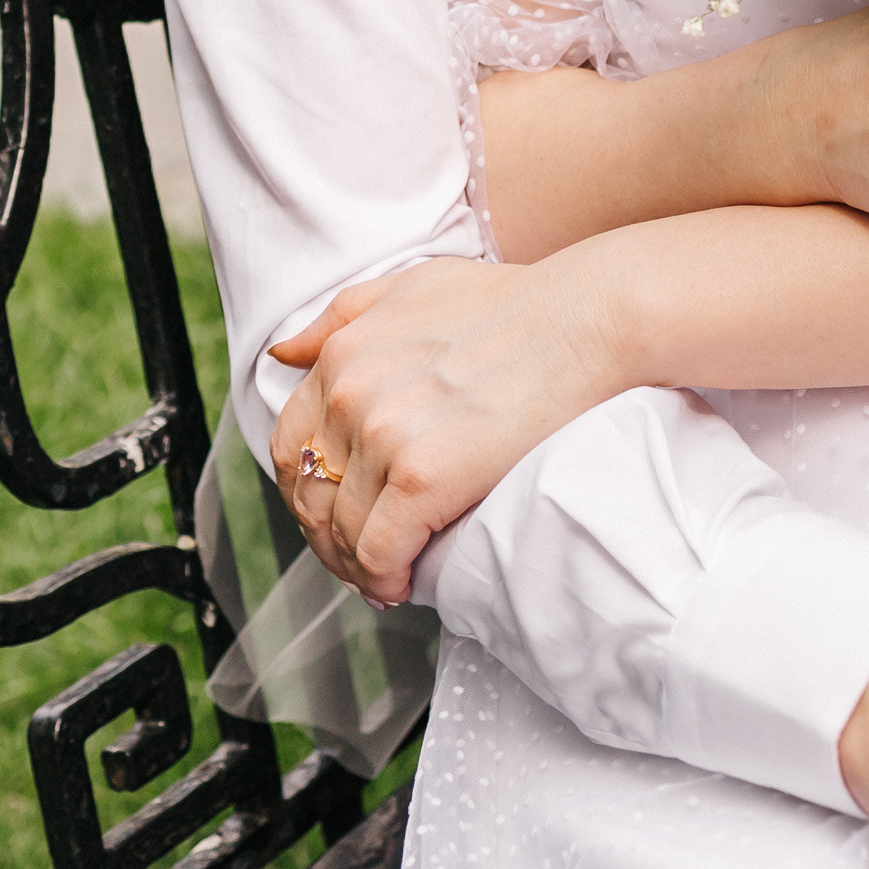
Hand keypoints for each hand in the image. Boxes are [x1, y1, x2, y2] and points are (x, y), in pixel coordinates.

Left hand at [270, 257, 615, 603]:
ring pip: (343, 532)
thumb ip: (341, 316)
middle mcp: (350, 393)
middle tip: (360, 556)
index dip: (307, 491)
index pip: (291, 445)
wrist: (584, 320)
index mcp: (343, 353)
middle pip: (309, 495)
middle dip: (327, 535)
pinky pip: (380, 551)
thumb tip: (284, 352)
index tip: (336, 512)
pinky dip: (384, 577)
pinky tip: (405, 582)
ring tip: (386, 574)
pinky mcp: (424, 476)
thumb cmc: (513, 303)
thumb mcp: (413, 285)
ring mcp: (384, 435)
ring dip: (357, 565)